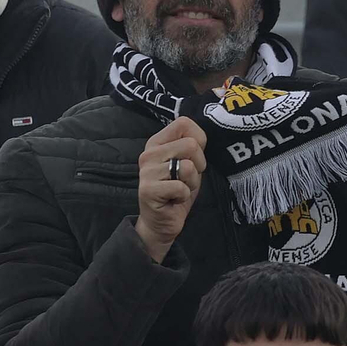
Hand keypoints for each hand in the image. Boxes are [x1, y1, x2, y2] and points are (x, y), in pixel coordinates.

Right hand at [135, 116, 207, 261]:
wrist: (161, 223)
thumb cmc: (177, 191)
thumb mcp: (188, 163)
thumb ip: (192, 146)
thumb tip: (200, 136)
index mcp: (157, 142)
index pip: (184, 123)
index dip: (199, 141)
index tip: (193, 158)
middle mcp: (149, 153)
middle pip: (191, 145)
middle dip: (198, 165)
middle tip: (186, 179)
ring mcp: (146, 171)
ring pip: (188, 166)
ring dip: (191, 182)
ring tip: (179, 189)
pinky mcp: (148, 189)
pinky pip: (181, 187)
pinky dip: (184, 196)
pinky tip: (173, 199)